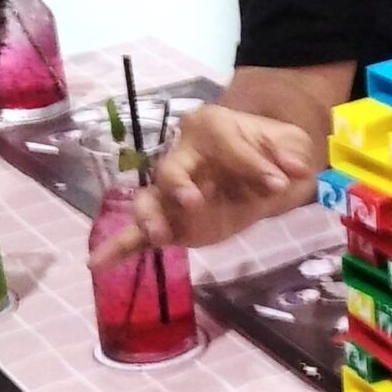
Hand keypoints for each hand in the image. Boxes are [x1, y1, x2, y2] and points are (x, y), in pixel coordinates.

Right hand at [88, 104, 319, 269]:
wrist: (264, 165)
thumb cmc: (272, 149)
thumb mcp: (290, 143)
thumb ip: (289, 153)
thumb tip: (293, 170)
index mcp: (212, 127)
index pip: (226, 143)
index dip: (252, 163)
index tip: (279, 183)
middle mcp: (184, 155)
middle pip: (171, 167)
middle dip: (179, 185)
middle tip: (194, 200)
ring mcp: (173, 191)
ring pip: (150, 199)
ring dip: (150, 216)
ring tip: (156, 234)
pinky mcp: (171, 222)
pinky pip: (138, 234)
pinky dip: (119, 248)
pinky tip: (97, 263)